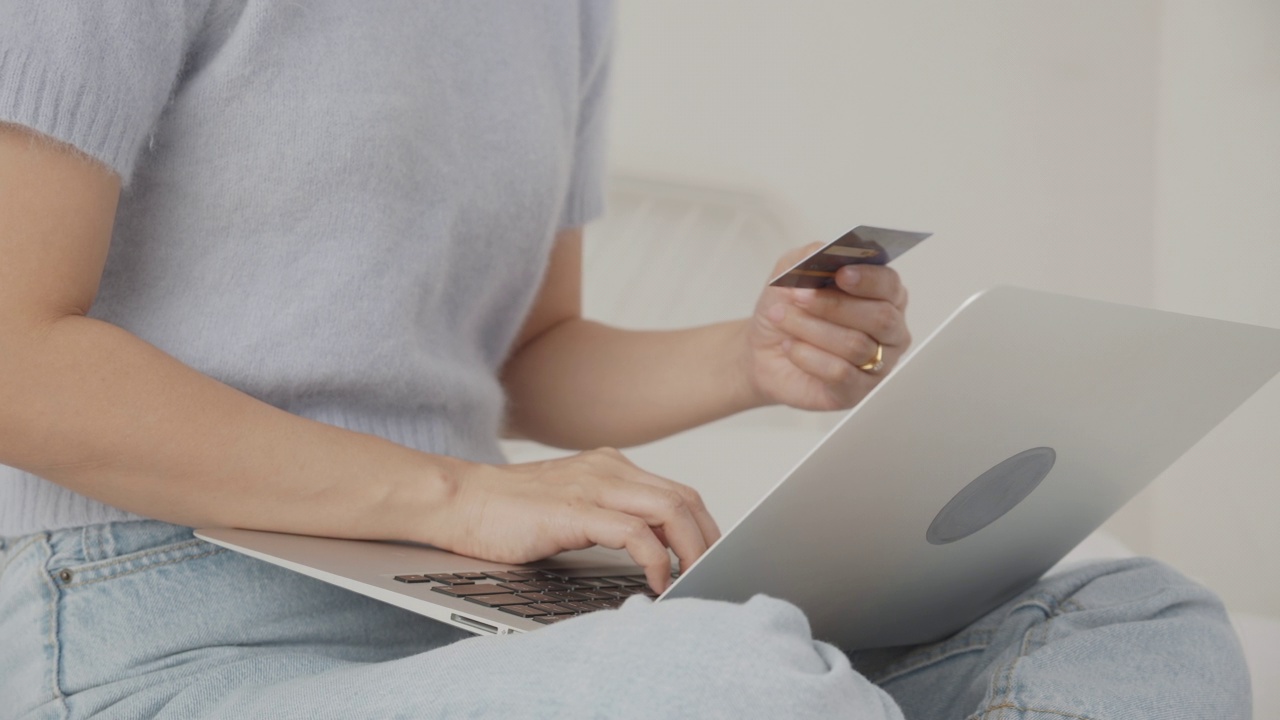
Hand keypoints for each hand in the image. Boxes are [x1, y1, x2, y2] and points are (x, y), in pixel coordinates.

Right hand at [430, 449, 720, 592]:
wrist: (458, 501)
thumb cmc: (506, 513)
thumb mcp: (572, 508)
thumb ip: (609, 519)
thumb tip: (651, 552)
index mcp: (610, 467)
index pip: (677, 492)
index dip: (703, 528)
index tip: (711, 559)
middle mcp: (608, 469)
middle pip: (684, 499)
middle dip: (709, 540)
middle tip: (713, 574)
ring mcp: (592, 486)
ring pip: (670, 510)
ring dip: (692, 550)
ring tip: (694, 580)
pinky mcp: (575, 510)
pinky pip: (635, 533)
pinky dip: (656, 559)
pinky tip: (655, 582)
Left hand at [743, 244, 911, 410]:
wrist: (763, 350)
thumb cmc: (788, 308)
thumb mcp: (790, 272)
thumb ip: (810, 255)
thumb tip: (827, 252)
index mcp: (883, 295)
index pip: (890, 285)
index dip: (868, 279)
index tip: (841, 274)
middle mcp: (889, 330)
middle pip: (879, 317)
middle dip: (834, 305)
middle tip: (798, 296)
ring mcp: (878, 364)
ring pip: (855, 345)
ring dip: (811, 329)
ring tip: (781, 318)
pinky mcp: (857, 391)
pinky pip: (841, 374)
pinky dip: (809, 357)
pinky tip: (790, 347)